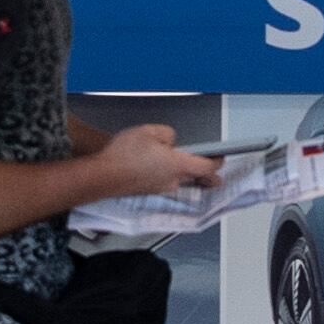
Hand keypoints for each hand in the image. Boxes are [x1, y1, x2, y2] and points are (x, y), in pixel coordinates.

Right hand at [92, 122, 219, 196]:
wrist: (102, 177)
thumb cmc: (124, 155)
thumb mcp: (149, 131)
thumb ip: (167, 134)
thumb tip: (170, 141)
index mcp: (178, 165)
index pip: (208, 168)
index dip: (217, 162)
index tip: (220, 158)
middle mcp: (172, 181)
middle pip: (196, 178)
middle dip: (204, 172)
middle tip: (210, 169)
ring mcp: (160, 189)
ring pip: (179, 180)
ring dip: (182, 172)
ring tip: (176, 160)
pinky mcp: (148, 192)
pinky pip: (163, 183)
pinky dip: (165, 175)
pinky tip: (155, 165)